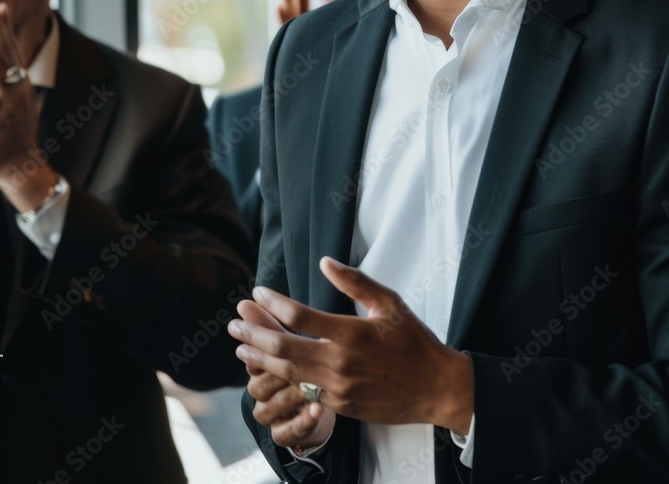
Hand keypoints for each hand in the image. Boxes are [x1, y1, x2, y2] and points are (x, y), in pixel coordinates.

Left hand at [0, 0, 54, 208]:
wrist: (19, 164)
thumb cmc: (12, 133)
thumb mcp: (14, 101)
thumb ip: (10, 81)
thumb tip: (6, 63)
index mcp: (17, 82)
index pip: (10, 47)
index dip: (3, 25)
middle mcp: (15, 86)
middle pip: (5, 49)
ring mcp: (7, 100)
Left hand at [230, 258, 473, 434]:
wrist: (436, 388)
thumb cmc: (415, 341)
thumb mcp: (390, 303)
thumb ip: (355, 282)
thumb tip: (325, 262)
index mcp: (351, 333)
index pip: (300, 316)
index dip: (274, 304)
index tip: (258, 293)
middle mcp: (339, 363)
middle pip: (284, 347)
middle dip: (254, 334)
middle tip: (233, 324)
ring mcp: (337, 388)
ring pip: (288, 373)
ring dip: (260, 360)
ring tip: (240, 350)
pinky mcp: (340, 406)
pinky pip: (303, 391)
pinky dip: (283, 379)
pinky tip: (270, 371)